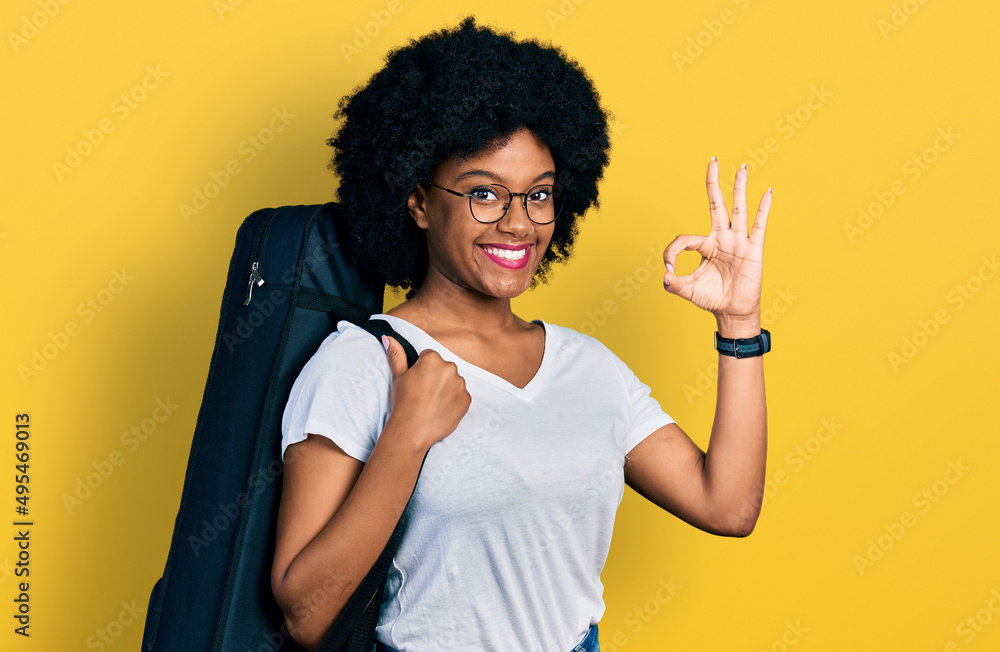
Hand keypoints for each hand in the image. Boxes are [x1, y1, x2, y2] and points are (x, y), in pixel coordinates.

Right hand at [382, 335, 470, 449]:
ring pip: (453, 382)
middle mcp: (450, 368)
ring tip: (432, 403)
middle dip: (436, 377)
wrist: (412, 430)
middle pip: (443, 368)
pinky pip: (461, 396)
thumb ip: (396, 355)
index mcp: (433, 359)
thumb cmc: (403, 402)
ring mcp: (460, 384)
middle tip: (423, 394)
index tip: (417, 383)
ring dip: (446, 389)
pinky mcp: (467, 400)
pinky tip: (441, 409)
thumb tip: (388, 338)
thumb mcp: (398, 376)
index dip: (421, 370)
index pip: (429, 357)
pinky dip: (453, 401)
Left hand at [662, 158, 771, 323]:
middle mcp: (722, 238)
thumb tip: (664, 277)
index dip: (672, 251)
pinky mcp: (753, 250)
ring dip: (740, 188)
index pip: (686, 238)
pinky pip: (759, 226)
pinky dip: (763, 209)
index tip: (668, 268)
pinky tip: (768, 192)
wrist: (733, 312)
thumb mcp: (688, 290)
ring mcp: (738, 241)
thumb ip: (673, 284)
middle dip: (713, 183)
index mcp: (706, 246)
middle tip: (713, 160)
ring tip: (742, 167)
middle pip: (717, 204)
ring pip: (738, 209)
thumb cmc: (712, 298)